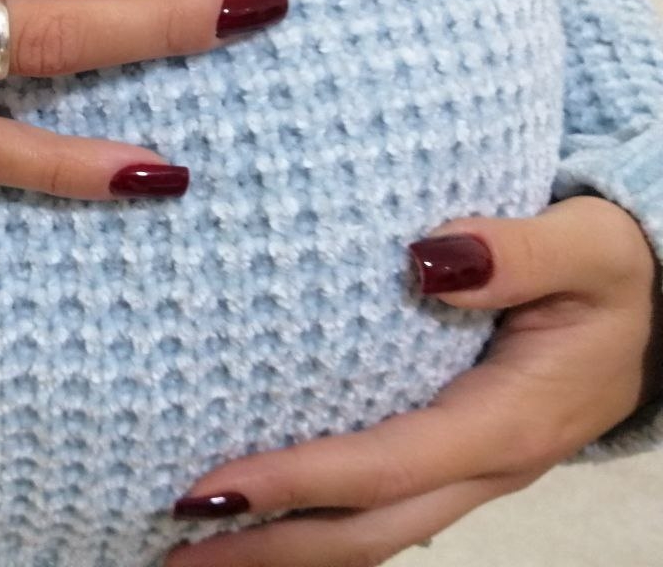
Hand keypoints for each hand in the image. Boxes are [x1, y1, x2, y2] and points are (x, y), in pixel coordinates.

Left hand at [168, 195, 662, 566]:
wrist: (661, 310)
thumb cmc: (620, 274)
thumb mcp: (588, 250)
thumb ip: (516, 253)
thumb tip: (429, 259)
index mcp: (505, 423)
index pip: (380, 467)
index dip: (294, 484)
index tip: (209, 491)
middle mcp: (480, 464)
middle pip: (362, 530)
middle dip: (267, 548)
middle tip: (172, 547)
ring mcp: (467, 470)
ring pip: (369, 533)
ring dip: (283, 549)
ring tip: (193, 549)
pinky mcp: (454, 455)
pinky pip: (381, 506)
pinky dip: (318, 522)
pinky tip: (263, 514)